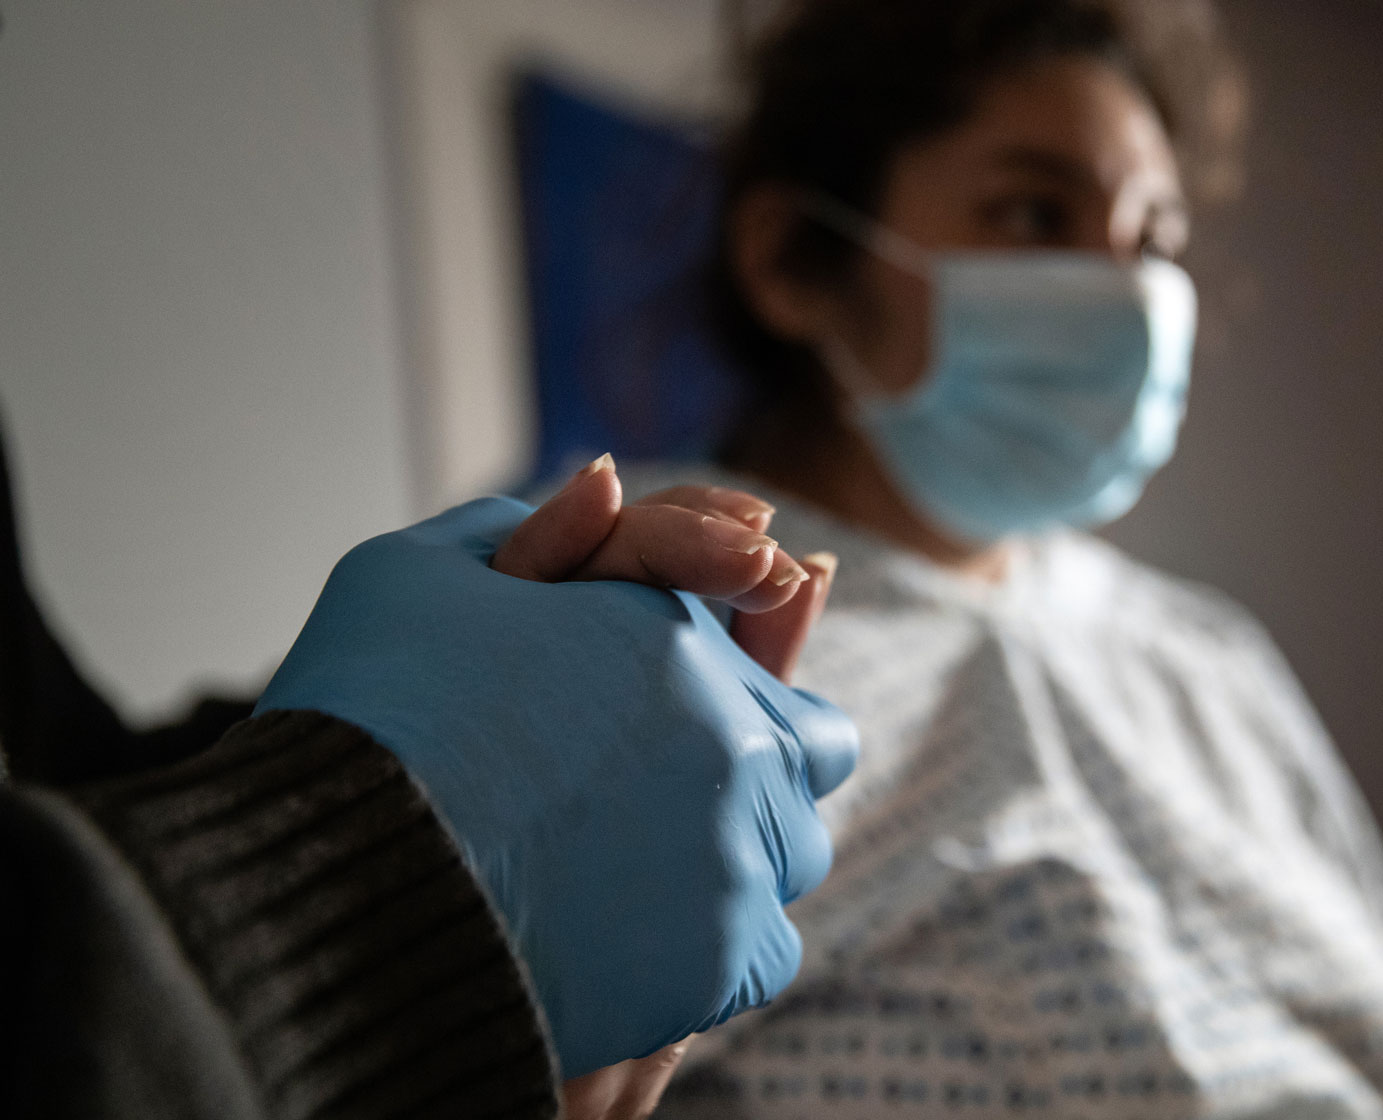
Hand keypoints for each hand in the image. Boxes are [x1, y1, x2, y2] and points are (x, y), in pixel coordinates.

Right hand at [255, 459, 857, 1082]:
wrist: (328, 892)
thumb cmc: (365, 721)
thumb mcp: (423, 574)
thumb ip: (537, 537)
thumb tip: (611, 489)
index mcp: (681, 646)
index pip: (776, 635)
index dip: (747, 651)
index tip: (712, 680)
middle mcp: (739, 748)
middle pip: (802, 756)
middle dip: (750, 759)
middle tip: (666, 782)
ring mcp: (740, 864)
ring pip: (786, 856)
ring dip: (739, 853)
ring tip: (643, 864)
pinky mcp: (718, 967)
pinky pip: (760, 954)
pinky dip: (717, 945)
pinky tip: (644, 934)